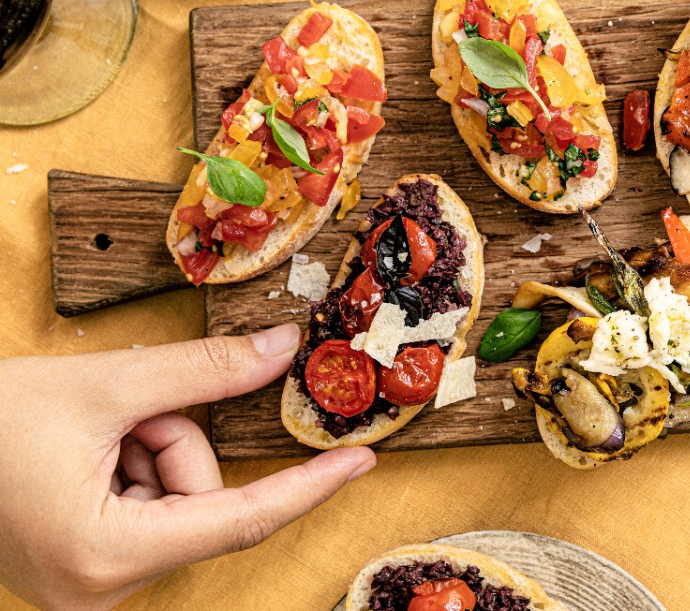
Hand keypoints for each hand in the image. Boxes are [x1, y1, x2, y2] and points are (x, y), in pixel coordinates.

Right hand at [0, 323, 375, 609]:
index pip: (240, 521)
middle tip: (119, 417)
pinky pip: (147, 506)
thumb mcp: (105, 386)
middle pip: (200, 498)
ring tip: (85, 435)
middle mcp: (101, 589)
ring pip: (175, 496)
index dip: (308, 488)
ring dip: (147, 447)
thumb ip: (203, 371)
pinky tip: (81, 451)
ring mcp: (90, 583)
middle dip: (171, 439)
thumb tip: (281, 350)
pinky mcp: (84, 566)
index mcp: (107, 556)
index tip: (360, 463)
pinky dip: (131, 465)